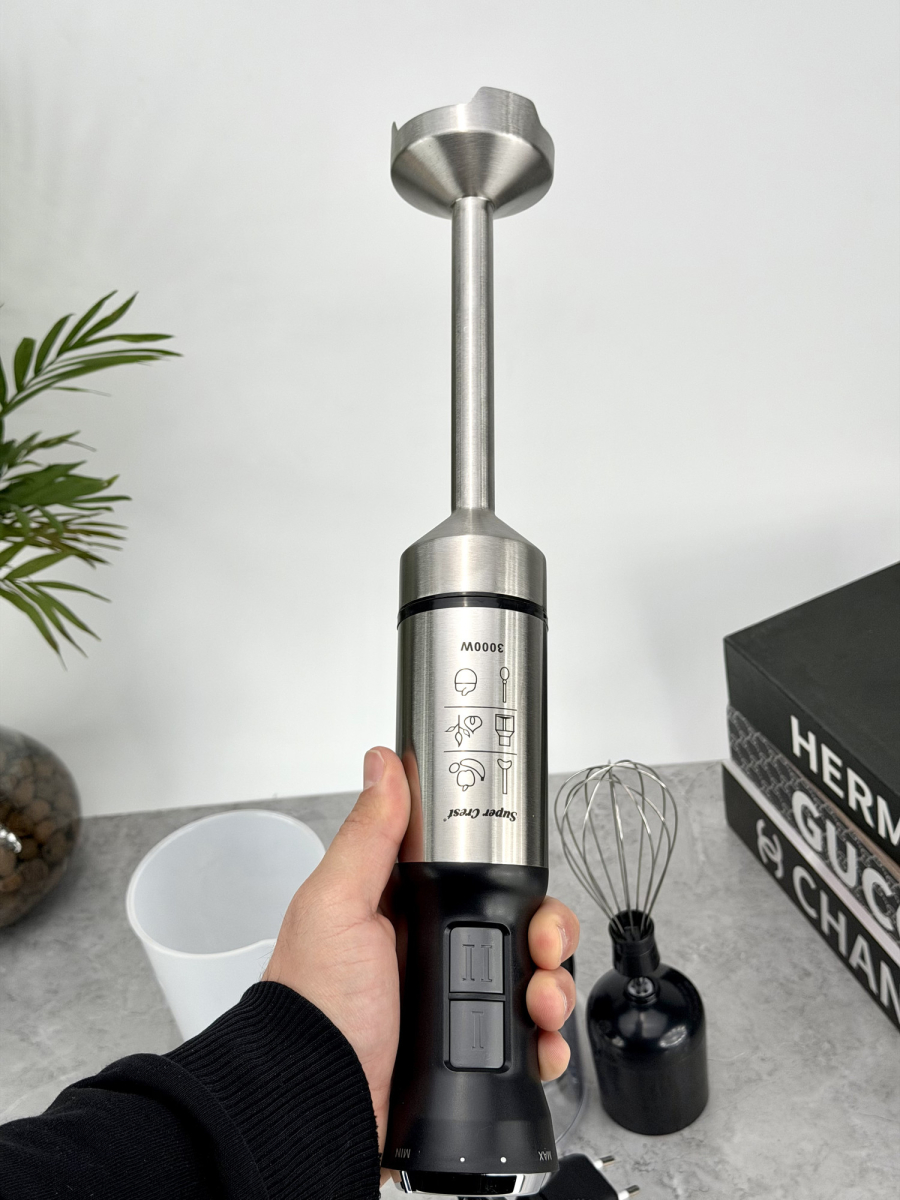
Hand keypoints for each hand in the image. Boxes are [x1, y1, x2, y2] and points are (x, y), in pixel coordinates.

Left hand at [263, 746, 579, 1160]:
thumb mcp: (336, 906)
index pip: (476, 877)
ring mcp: (451, 1010)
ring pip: (530, 983)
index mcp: (401, 913)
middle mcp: (428, 957)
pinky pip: (527, 1043)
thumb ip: (367, 836)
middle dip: (546, 937)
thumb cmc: (315, 1009)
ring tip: (541, 1006)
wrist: (316, 1109)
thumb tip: (384, 764)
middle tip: (543, 951)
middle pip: (516, 929)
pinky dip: (547, 1043)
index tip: (529, 889)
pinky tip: (541, 1045)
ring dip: (554, 988)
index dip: (511, 879)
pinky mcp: (465, 1060)